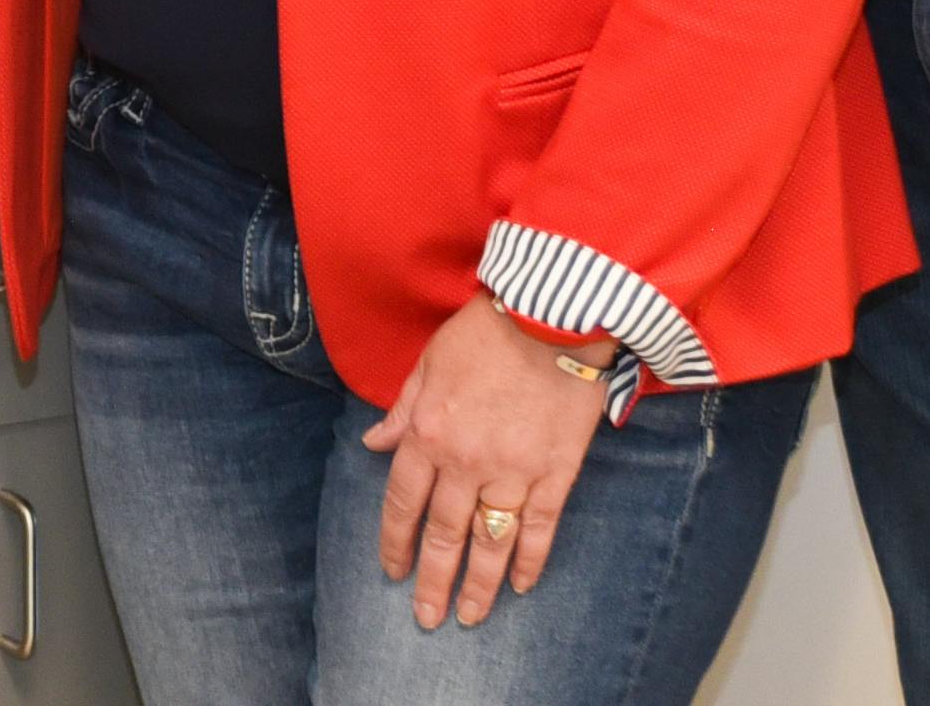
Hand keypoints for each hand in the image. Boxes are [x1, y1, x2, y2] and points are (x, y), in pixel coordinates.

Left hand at [362, 296, 607, 630]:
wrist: (555, 312)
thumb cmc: (487, 330)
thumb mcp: (429, 362)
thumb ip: (402, 409)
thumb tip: (373, 443)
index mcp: (429, 433)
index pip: (403, 503)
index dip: (395, 543)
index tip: (392, 572)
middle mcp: (466, 461)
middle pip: (444, 535)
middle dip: (433, 582)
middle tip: (427, 618)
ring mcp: (513, 470)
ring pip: (489, 542)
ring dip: (478, 586)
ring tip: (471, 618)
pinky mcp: (555, 471)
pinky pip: (539, 527)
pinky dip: (530, 560)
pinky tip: (520, 585)